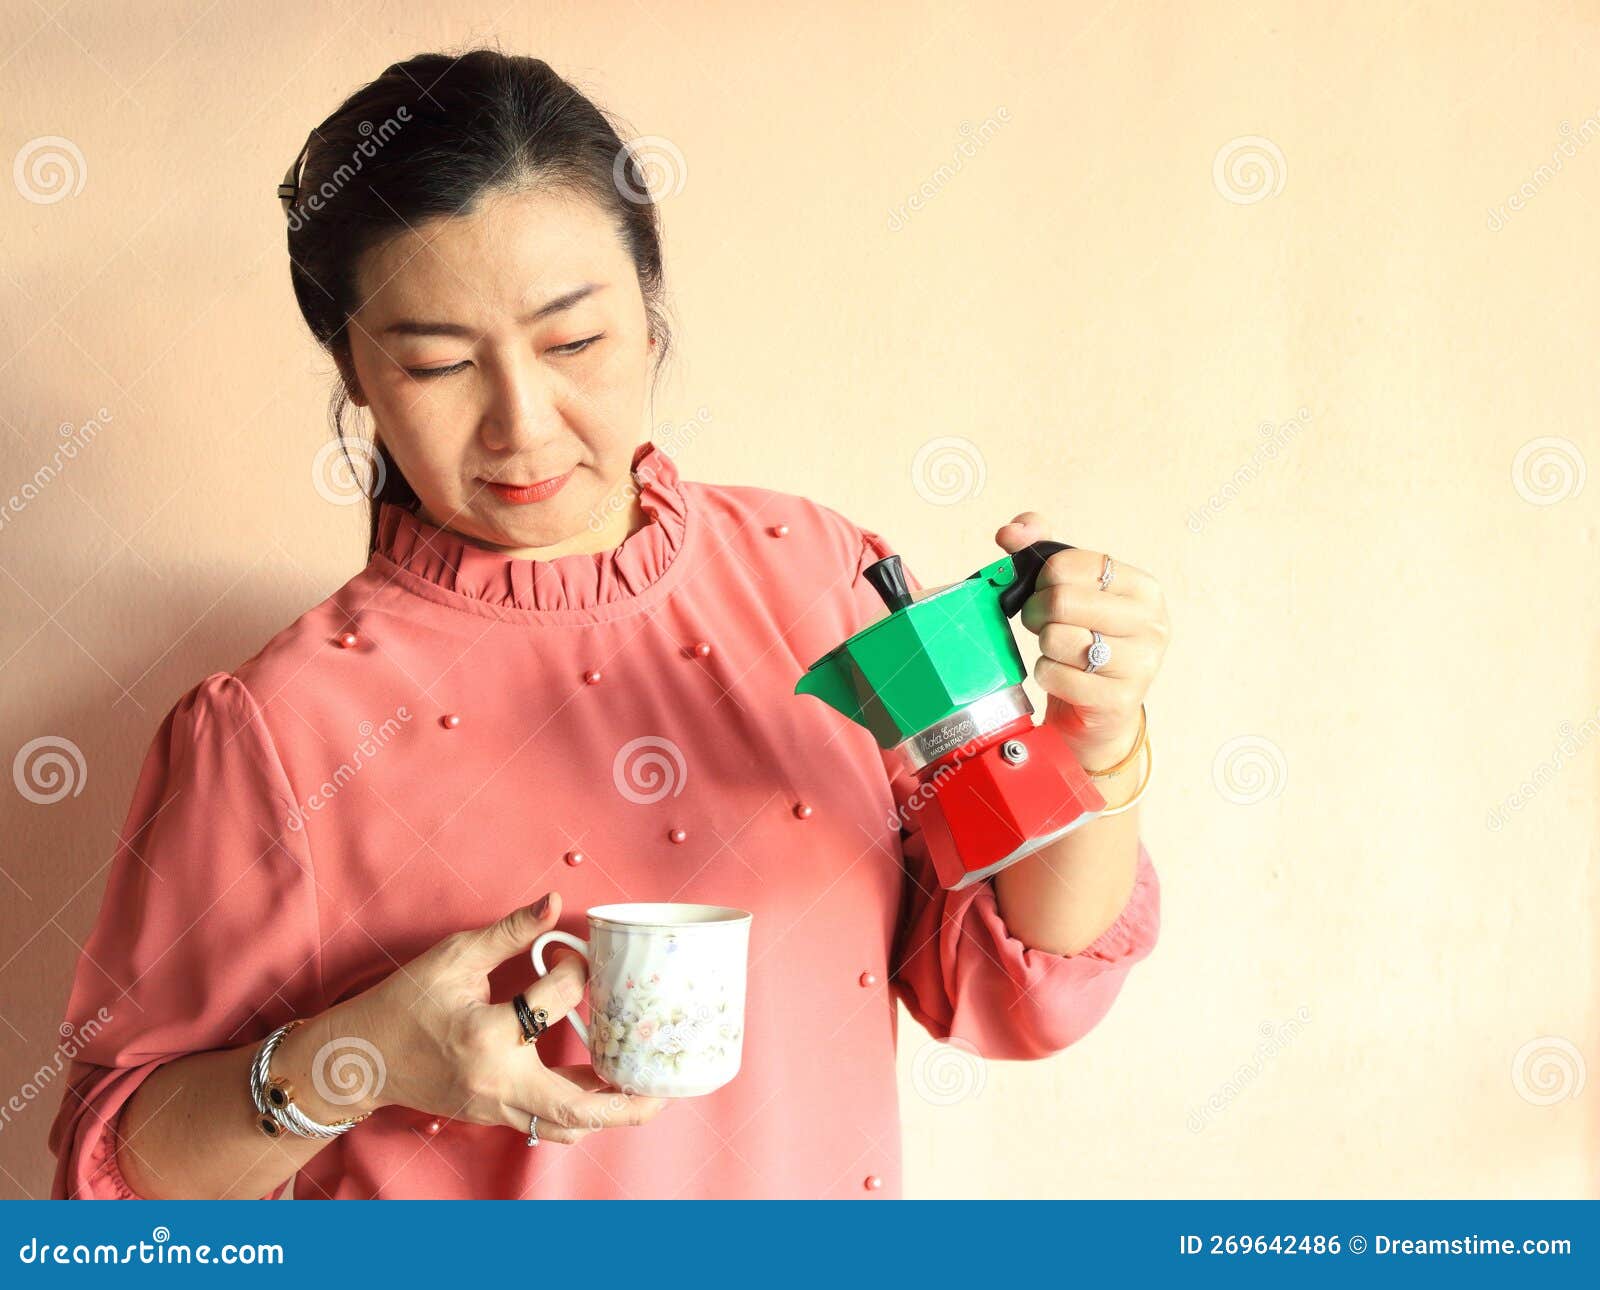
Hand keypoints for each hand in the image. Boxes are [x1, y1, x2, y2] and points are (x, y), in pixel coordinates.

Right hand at [307, 892, 667, 1144]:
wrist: (363, 1056)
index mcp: (486, 1035)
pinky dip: (576, 1113)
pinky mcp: (491, 1115)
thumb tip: (553, 900)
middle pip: (574, 1106)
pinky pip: (543, 1124)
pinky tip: (599, 1091)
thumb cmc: (405, 1003)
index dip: (574, 973)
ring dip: (605, 1112)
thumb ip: (508, 932)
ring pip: (562, 1125)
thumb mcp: (453, 957)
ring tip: (641, 1092)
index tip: (576, 958)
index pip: (554, 1003)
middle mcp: (495, 1080)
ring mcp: (493, 1106)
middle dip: (623, 1102)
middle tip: (660, 1086)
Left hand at [996, 511, 1169, 769]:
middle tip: (1041, 624)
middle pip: (1062, 600)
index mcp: (1143, 587)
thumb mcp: (1070, 590)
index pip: (1071, 563)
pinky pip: (1056, 674)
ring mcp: (1141, 663)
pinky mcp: (1120, 700)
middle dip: (1037, 612)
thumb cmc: (1083, 641)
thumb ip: (1040, 549)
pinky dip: (1046, 674)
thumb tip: (1010, 531)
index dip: (1043, 578)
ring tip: (1058, 651)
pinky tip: (1061, 676)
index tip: (1046, 592)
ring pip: (1057, 638)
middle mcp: (1152, 622)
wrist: (1099, 713)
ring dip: (1044, 646)